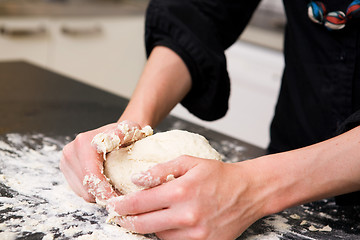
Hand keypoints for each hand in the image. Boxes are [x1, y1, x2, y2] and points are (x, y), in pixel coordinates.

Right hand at [60, 121, 144, 202]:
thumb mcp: (129, 130)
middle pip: (85, 187)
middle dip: (104, 194)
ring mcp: (65, 162)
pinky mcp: (66, 170)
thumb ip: (122, 133)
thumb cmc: (125, 134)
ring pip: (82, 192)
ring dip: (99, 194)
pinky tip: (105, 185)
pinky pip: (79, 191)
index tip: (119, 197)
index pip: (91, 176)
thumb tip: (113, 137)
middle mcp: (70, 152)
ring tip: (114, 189)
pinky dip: (93, 192)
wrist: (114, 133)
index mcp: (83, 143)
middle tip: (120, 195)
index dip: (106, 190)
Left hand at [106, 156, 268, 239]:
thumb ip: (160, 169)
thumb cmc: (218, 175)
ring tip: (147, 216)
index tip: (112, 206)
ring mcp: (196, 234)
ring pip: (158, 236)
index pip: (139, 203)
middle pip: (143, 224)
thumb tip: (136, 180)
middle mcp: (187, 215)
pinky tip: (168, 224)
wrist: (248, 192)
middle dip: (126, 221)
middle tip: (118, 217)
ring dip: (148, 227)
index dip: (121, 206)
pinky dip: (166, 235)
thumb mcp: (190, 162)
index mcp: (181, 191)